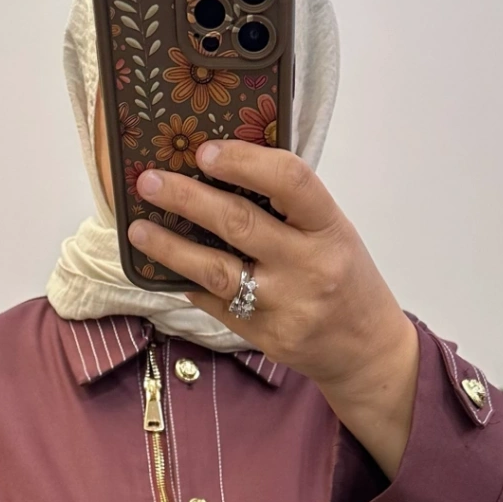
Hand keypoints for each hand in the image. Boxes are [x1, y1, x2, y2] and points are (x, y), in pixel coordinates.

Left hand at [129, 141, 420, 477]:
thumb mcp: (334, 232)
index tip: (205, 151)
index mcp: (330, 228)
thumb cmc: (346, 279)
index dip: (244, 160)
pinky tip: (164, 268)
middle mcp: (309, 266)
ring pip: (216, 271)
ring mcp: (285, 305)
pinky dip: (187, 282)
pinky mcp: (265, 336)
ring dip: (170, 247)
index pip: (290, 181)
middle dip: (187, 198)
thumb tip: (223, 172)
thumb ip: (290, 207)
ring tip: (137, 229)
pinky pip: (215, 304)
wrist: (365, 350)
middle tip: (149, 182)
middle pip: (239, 223)